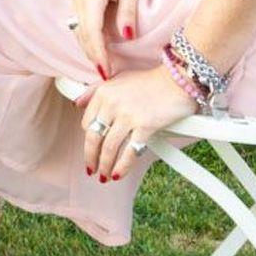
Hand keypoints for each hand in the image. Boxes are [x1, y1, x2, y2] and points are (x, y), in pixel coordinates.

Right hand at [67, 0, 141, 79]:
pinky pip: (80, 24)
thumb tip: (127, 37)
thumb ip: (127, 13)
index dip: (98, 54)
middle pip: (82, 36)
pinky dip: (88, 38)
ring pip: (79, 31)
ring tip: (103, 66)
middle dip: (93, 57)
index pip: (92, 32)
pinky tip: (99, 48)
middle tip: (106, 76)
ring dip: (89, 49)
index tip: (105, 72)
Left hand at [77, 66, 193, 181]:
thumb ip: (95, 90)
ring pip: (109, 148)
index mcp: (104, 92)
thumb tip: (77, 103)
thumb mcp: (119, 79)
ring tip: (105, 175)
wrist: (179, 80)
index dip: (88, 140)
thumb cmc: (151, 81)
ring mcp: (128, 115)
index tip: (91, 149)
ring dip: (105, 166)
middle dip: (91, 157)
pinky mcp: (145, 126)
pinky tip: (118, 174)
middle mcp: (112, 103)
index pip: (87, 123)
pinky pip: (130, 152)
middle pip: (94, 138)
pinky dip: (122, 166)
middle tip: (91, 169)